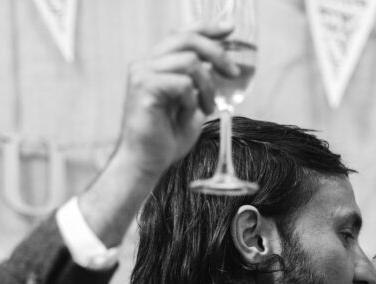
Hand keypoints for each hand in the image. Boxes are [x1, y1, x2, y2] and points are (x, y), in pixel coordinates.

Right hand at [114, 23, 239, 177]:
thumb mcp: (190, 103)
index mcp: (155, 65)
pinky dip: (193, 99)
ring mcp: (142, 74)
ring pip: (189, 61)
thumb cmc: (166, 138)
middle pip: (187, 39)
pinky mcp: (144, 89)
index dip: (207, 28)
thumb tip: (221, 64)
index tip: (230, 29)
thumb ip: (200, 82)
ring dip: (207, 86)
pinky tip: (191, 113)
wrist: (146, 162)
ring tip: (208, 107)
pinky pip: (182, 83)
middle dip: (216, 53)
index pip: (181, 34)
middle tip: (233, 72)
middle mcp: (145, 64)